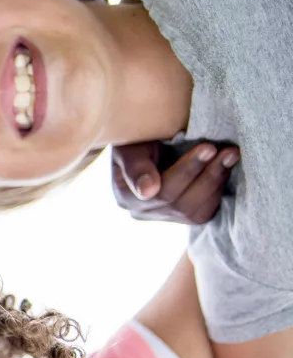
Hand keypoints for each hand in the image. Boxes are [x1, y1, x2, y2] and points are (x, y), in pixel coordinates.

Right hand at [111, 141, 237, 224]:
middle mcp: (142, 213)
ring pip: (194, 212)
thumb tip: (147, 192)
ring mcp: (163, 218)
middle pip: (179, 204)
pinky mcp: (182, 217)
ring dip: (216, 182)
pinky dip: (218, 191)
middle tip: (228, 150)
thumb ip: (135, 166)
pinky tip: (225, 169)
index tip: (208, 147)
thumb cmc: (136, 140)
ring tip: (231, 156)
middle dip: (207, 175)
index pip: (160, 191)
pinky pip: (204, 213)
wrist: (145, 143)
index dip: (187, 170)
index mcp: (126, 197)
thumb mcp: (130, 145)